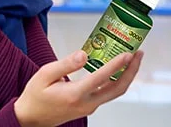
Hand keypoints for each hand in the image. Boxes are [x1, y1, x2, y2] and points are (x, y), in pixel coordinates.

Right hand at [14, 50, 142, 126]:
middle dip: (132, 70)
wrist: (31, 118)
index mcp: (75, 94)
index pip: (101, 78)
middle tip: (138, 53)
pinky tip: (117, 68)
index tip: (128, 53)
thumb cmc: (36, 95)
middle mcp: (86, 103)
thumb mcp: (45, 75)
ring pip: (115, 92)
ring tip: (132, 58)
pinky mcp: (89, 106)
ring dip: (127, 75)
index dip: (117, 64)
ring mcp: (90, 106)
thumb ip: (66, 64)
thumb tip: (84, 54)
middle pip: (118, 88)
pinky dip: (117, 79)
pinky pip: (108, 93)